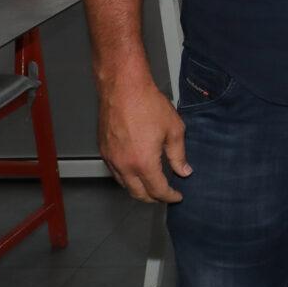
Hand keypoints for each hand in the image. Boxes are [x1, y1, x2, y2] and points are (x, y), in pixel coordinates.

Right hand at [97, 70, 189, 202]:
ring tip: (152, 185)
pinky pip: (115, 172)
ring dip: (139, 189)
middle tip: (165, 195)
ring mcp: (111, 159)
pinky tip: (136, 171)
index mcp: (143, 163)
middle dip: (153, 198)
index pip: (157, 190)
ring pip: (124, 185)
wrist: (123, 88)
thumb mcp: (173, 130)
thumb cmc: (148, 105)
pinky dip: (127, 178)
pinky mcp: (103, 151)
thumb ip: (178, 155)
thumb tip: (184, 171)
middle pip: (138, 193)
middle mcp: (124, 165)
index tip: (177, 196)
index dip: (169, 196)